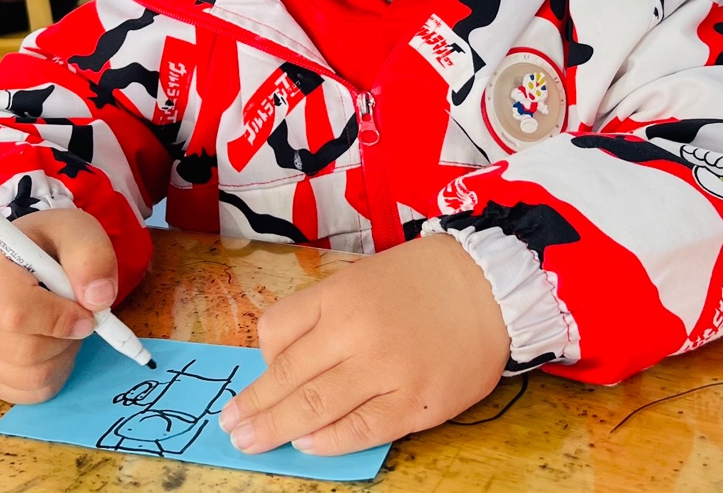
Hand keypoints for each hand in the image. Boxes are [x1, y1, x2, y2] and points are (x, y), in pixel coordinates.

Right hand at [0, 207, 117, 403]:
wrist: (19, 258)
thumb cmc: (48, 245)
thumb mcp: (75, 231)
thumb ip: (90, 256)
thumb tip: (99, 300)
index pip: (17, 314)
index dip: (61, 320)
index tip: (86, 312)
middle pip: (25, 352)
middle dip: (66, 339)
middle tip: (76, 317)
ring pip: (27, 378)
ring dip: (62, 358)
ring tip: (62, 330)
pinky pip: (24, 394)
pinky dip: (51, 377)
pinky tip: (52, 348)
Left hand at [220, 234, 509, 455]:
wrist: (492, 288)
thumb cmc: (423, 281)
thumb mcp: (362, 277)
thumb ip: (325, 314)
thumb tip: (285, 361)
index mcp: (339, 295)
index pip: (275, 330)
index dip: (261, 359)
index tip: (260, 375)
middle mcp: (355, 332)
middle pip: (287, 377)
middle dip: (254, 408)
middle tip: (230, 428)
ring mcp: (385, 370)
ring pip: (314, 408)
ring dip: (277, 429)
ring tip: (251, 442)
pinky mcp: (414, 402)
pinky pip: (359, 430)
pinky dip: (329, 441)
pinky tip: (308, 445)